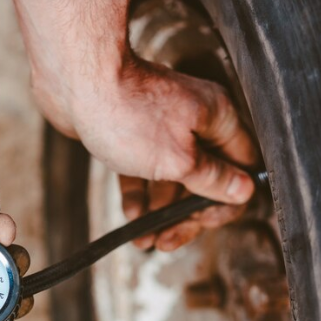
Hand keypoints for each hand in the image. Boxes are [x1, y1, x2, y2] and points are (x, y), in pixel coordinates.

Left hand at [10, 0, 258, 250]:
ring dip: (161, 211)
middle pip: (205, 179)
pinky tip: (131, 216)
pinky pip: (142, 169)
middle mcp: (196, 120)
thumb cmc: (127, 113)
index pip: (241, 169)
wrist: (75, 78)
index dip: (226, 201)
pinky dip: (139, 193)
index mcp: (218, 120)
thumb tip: (245, 190)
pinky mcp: (132, 131)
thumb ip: (212, 178)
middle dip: (187, 215)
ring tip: (144, 241)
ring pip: (172, 177)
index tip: (203, 223)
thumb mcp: (177, 159)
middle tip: (167, 241)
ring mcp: (162, 126)